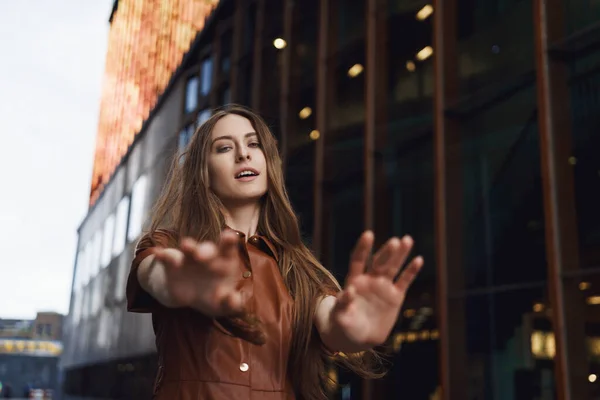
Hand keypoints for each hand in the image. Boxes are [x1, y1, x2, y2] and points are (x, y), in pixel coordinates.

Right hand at [152, 231, 245, 316]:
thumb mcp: (224, 304)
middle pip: (207, 249)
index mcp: (224, 262)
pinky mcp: (173, 264)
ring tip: (185, 245)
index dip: (228, 242)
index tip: (229, 236)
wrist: (191, 297)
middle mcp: (207, 256)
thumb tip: (233, 300)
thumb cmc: (215, 297)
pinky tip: (159, 253)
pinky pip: (167, 257)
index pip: (228, 249)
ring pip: (189, 248)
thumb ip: (232, 303)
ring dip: (188, 246)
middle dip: (205, 250)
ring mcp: (189, 258)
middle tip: (202, 256)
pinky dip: (163, 255)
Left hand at [330, 231, 422, 348]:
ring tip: (407, 239)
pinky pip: (404, 282)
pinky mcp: (395, 297)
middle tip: (395, 241)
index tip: (368, 234)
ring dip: (400, 254)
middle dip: (386, 252)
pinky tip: (418, 259)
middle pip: (379, 262)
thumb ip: (343, 303)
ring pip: (393, 268)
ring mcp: (383, 287)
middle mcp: (369, 280)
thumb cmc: (343, 325)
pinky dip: (411, 271)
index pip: (358, 260)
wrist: (357, 338)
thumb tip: (349, 289)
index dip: (363, 248)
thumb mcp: (340, 316)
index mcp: (354, 281)